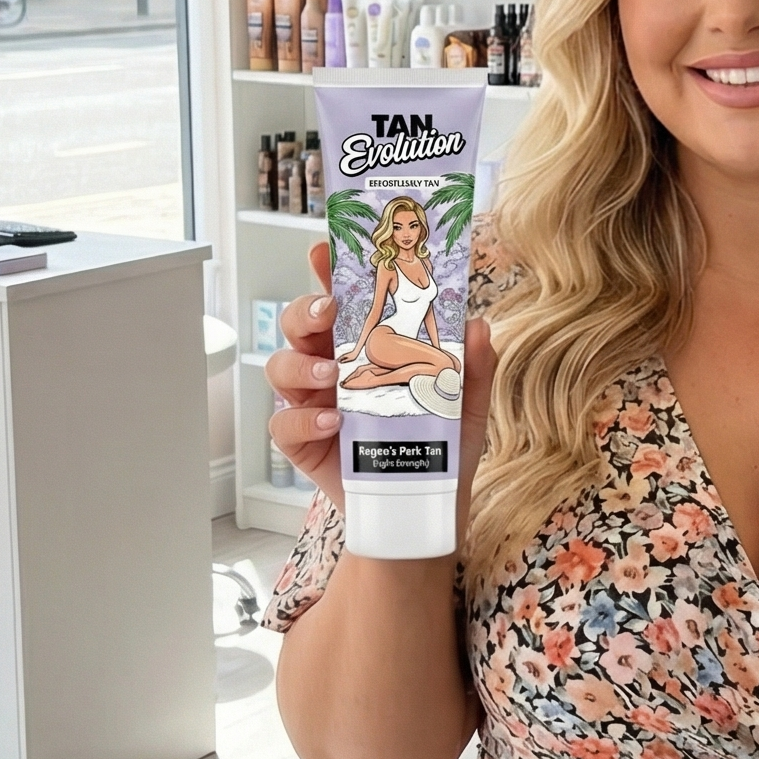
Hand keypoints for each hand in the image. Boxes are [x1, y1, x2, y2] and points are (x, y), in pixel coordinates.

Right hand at [267, 243, 497, 539]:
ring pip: (280, 365)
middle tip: (327, 312)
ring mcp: (312, 401)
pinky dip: (302, 418)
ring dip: (300, 362)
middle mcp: (332, 365)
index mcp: (367, 344)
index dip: (328, 271)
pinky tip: (330, 422)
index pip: (342, 298)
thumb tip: (479, 325)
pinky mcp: (303, 441)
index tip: (324, 250)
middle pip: (299, 323)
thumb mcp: (467, 405)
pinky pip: (283, 422)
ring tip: (332, 373)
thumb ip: (474, 366)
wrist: (422, 509)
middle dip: (305, 309)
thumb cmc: (440, 447)